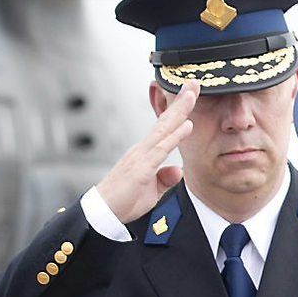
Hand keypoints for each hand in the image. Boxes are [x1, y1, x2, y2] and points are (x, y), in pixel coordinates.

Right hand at [96, 80, 198, 222]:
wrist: (102, 213)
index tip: (190, 95)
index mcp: (145, 153)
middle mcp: (143, 149)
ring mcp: (142, 156)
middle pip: (165, 120)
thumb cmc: (124, 201)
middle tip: (195, 82)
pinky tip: (187, 124)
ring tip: (193, 93)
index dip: (178, 111)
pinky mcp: (142, 168)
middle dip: (181, 101)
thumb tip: (178, 170)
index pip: (165, 127)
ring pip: (164, 128)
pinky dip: (175, 136)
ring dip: (180, 110)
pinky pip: (162, 149)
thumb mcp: (151, 190)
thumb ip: (164, 179)